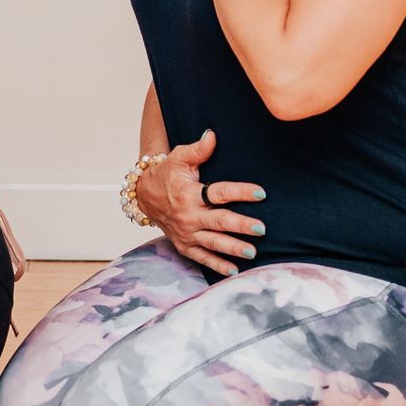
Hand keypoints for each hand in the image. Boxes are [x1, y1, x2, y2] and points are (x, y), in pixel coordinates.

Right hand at [135, 128, 265, 279]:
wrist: (144, 196)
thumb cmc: (166, 174)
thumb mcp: (178, 158)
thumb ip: (198, 149)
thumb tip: (213, 135)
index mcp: (189, 193)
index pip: (219, 192)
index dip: (241, 192)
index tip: (261, 193)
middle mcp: (189, 215)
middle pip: (219, 221)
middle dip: (241, 225)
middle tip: (261, 228)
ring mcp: (187, 233)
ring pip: (213, 242)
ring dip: (233, 248)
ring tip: (252, 252)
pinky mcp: (185, 246)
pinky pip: (202, 258)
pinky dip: (218, 266)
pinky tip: (235, 270)